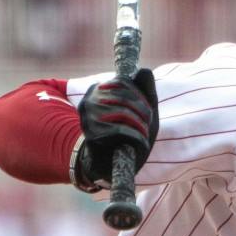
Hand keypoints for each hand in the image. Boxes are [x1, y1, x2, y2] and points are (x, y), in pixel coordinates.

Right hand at [75, 70, 158, 189]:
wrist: (111, 165)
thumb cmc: (128, 134)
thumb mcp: (141, 110)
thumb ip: (145, 90)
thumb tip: (143, 69)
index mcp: (97, 90)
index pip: (122, 81)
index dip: (140, 95)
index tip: (147, 110)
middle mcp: (88, 101)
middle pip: (124, 96)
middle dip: (144, 111)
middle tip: (148, 124)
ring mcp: (87, 118)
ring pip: (123, 112)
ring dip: (141, 125)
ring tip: (144, 135)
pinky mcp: (92, 135)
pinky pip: (120, 130)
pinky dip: (137, 137)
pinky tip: (141, 144)